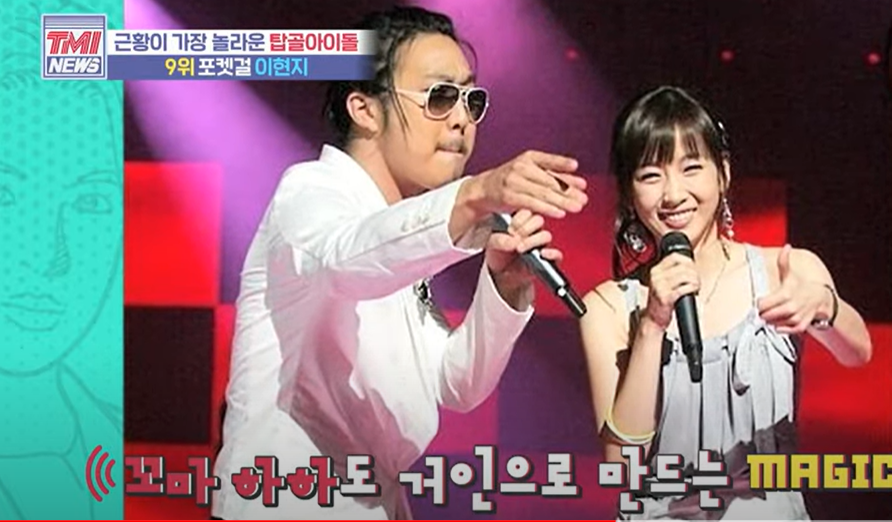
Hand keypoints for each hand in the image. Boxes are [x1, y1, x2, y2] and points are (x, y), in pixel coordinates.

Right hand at [464, 150, 587, 219]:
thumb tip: (579, 181)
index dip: (563, 165)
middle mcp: (521, 167)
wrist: (485, 188)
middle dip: (569, 191)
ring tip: (577, 207)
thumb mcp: (530, 171)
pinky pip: (532, 204)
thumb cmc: (512, 180)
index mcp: (529, 157)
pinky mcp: (509, 197)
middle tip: (583, 198)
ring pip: (543, 193)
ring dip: (562, 201)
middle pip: (550, 180)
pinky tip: (560, 213)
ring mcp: (514, 181)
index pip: (549, 160)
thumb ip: (553, 175)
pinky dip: (548, 209)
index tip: (577, 170)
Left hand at [485, 210, 561, 303]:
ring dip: (533, 241)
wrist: (502, 276)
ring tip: (520, 249)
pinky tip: (542, 254)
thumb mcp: (492, 246)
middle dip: (525, 229)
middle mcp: (534, 231)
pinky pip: (557, 254)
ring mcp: (542, 245)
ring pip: (546, 235)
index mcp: (521, 222)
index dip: (519, 219)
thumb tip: (512, 240)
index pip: (526, 212)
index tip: (510, 229)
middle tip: (515, 237)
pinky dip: (551, 254)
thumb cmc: (498, 256)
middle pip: (538, 220)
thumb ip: (499, 240)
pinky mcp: (549, 259)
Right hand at [644, 253, 699, 329]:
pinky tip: (693, 292)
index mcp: (656, 271)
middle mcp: (656, 276)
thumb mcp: (662, 282)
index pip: (675, 257)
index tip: (693, 267)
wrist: (653, 318)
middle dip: (695, 273)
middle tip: (696, 280)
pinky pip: (685, 288)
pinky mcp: (666, 297)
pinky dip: (693, 289)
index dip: (688, 261)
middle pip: (683, 266)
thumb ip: (673, 273)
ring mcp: (660, 286)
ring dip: (696, 281)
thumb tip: (691, 266)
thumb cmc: (660, 301)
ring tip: (696, 287)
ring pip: (686, 276)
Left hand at [757, 244, 832, 333]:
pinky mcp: (803, 324)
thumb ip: (784, 262)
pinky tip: (777, 326)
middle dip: (762, 314)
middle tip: (760, 312)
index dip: (759, 303)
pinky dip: (783, 330)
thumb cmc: (800, 285)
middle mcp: (793, 305)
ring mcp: (798, 315)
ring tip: (768, 317)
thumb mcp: (790, 274)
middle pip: (768, 314)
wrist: (820, 297)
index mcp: (787, 292)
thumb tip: (786, 247)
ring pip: (778, 323)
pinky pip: (791, 330)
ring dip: (770, 322)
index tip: (758, 302)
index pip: (764, 303)